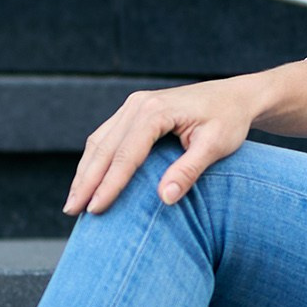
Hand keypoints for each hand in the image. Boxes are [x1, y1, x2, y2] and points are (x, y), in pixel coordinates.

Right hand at [63, 78, 262, 216]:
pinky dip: (94, 160)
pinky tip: (88, 180)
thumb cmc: (229, 121)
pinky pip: (106, 136)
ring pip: (99, 141)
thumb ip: (189, 171)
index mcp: (156, 111)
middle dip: (86, 181)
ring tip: (73, 202)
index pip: (126, 154)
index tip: (95, 209)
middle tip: (72, 211)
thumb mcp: (216, 146)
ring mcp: (133, 105)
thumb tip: (164, 199)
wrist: (235, 96)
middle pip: (104, 147)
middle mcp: (138, 104)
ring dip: (85, 172)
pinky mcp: (133, 111)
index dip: (109, 184)